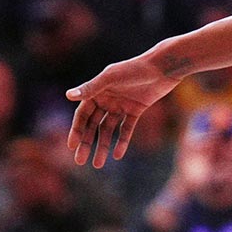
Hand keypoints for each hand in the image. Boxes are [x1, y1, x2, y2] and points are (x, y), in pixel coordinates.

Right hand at [65, 53, 182, 167]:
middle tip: (80, 161)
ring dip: (103, 146)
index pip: (83, 115)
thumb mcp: (111, 78)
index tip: (72, 146)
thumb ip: (91, 88)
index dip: (77, 130)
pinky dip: (122, 141)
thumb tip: (68, 95)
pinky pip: (127, 129)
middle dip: (87, 143)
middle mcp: (107, 99)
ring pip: (109, 130)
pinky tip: (117, 155)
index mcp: (97, 91)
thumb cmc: (135, 69)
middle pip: (93, 125)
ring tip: (97, 164)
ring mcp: (122, 105)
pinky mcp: (136, 110)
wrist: (163, 67)